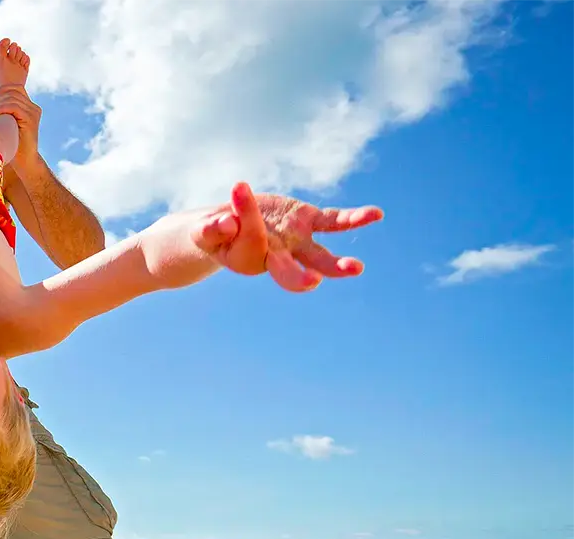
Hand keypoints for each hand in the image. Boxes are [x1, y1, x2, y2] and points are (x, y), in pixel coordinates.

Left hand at [0, 82, 41, 167]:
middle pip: (11, 91)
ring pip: (11, 98)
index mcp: (29, 107)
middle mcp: (33, 107)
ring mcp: (33, 112)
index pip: (14, 88)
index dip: (0, 93)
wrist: (25, 162)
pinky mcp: (30, 119)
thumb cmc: (13, 148)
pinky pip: (13, 107)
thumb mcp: (2, 130)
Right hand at [192, 183, 382, 291]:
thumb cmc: (214, 233)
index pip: (251, 245)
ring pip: (319, 256)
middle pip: (287, 271)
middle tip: (311, 282)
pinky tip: (375, 215)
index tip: (226, 218)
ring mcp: (296, 242)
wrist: (231, 225)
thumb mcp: (204, 231)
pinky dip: (353, 219)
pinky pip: (334, 222)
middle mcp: (277, 256)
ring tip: (356, 268)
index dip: (241, 225)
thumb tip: (227, 222)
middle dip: (298, 277)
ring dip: (336, 265)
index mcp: (250, 260)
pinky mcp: (308, 220)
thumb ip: (210, 229)